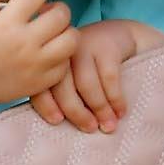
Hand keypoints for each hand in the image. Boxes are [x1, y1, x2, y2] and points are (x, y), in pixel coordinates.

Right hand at [0, 0, 80, 137]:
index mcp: (6, 23)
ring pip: (71, 40)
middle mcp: (23, 43)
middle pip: (61, 15)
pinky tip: (48, 53)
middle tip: (46, 11)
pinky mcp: (40, 83)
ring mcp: (34, 65)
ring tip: (52, 33)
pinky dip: (62, 57)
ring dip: (66, 32)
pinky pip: (66, 64)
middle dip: (58, 8)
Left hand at [33, 20, 163, 131]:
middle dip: (76, 112)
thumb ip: (65, 94)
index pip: (42, 86)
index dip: (46, 105)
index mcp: (49, 61)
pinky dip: (115, 99)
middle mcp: (63, 51)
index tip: (57, 121)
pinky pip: (109, 78)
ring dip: (99, 109)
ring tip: (110, 126)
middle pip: (63, 87)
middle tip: (90, 129)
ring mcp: (85, 46)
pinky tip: (121, 111)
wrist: (121, 36)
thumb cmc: (93, 66)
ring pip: (86, 84)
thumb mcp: (75, 75)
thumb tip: (63, 128)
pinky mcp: (107, 45)